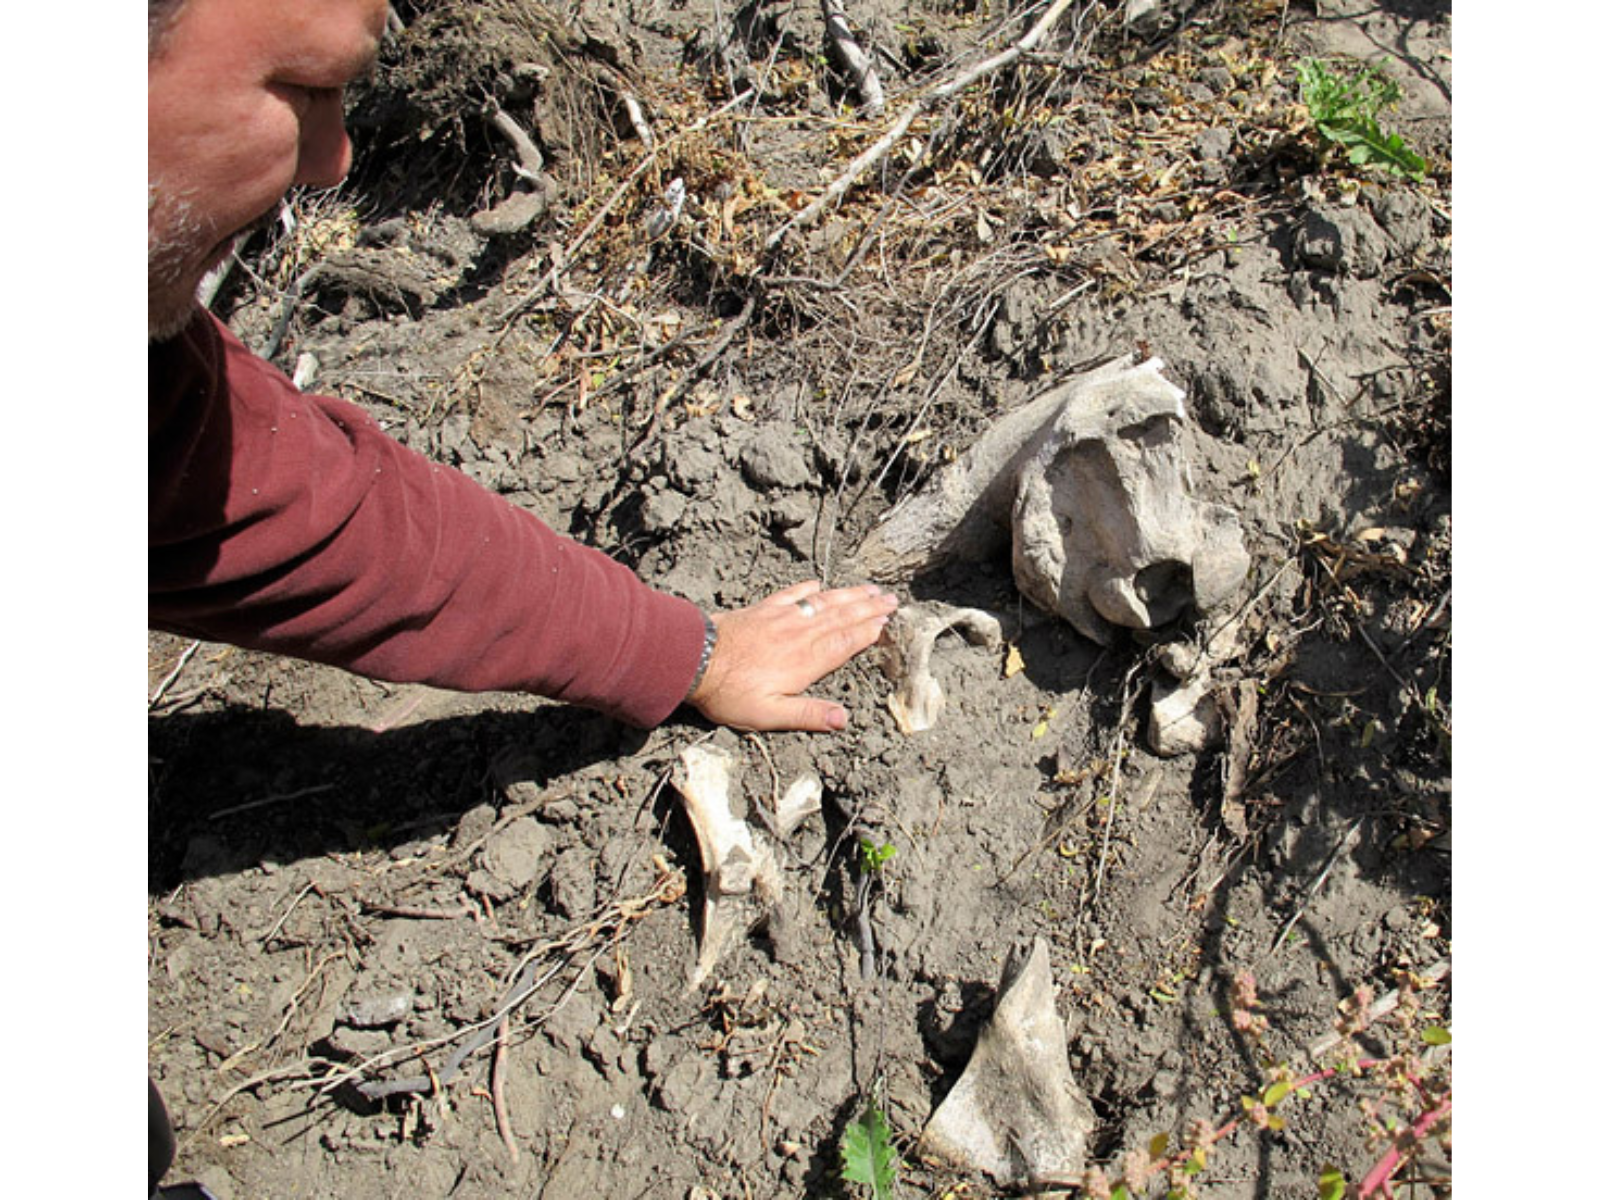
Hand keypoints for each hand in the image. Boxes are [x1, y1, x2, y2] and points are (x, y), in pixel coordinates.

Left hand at [687, 580, 898, 731]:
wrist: (695, 659)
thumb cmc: (730, 692)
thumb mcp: (769, 715)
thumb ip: (807, 714)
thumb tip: (843, 718)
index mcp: (806, 661)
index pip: (846, 643)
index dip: (868, 632)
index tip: (887, 622)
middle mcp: (799, 635)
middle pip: (841, 617)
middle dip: (868, 608)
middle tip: (891, 599)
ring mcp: (781, 618)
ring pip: (823, 603)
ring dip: (848, 595)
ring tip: (869, 589)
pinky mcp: (762, 610)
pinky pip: (791, 594)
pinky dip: (807, 589)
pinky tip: (818, 585)